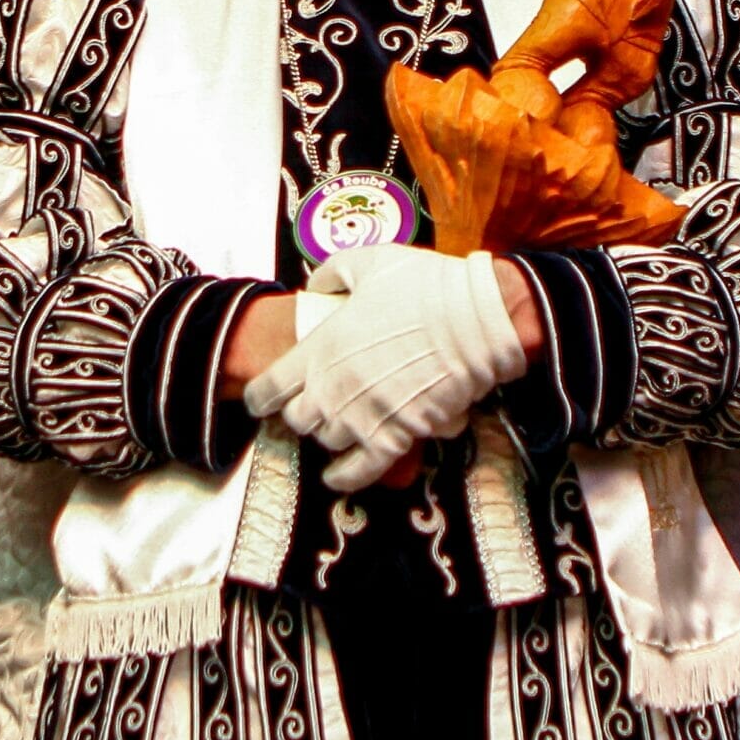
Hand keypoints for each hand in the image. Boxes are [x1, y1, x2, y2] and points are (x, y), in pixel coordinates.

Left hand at [244, 248, 526, 491]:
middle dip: (298, 413)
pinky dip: (345, 476)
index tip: (261, 400)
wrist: (479, 320)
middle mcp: (336, 387)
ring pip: (327, 442)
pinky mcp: (399, 436)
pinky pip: (360, 470)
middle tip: (308, 404)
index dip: (260, 396)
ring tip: (333, 425)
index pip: (270, 387)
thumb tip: (314, 288)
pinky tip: (336, 476)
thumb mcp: (367, 263)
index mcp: (322, 347)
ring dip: (326, 435)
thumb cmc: (425, 287)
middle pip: (297, 419)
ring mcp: (366, 416)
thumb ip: (331, 275)